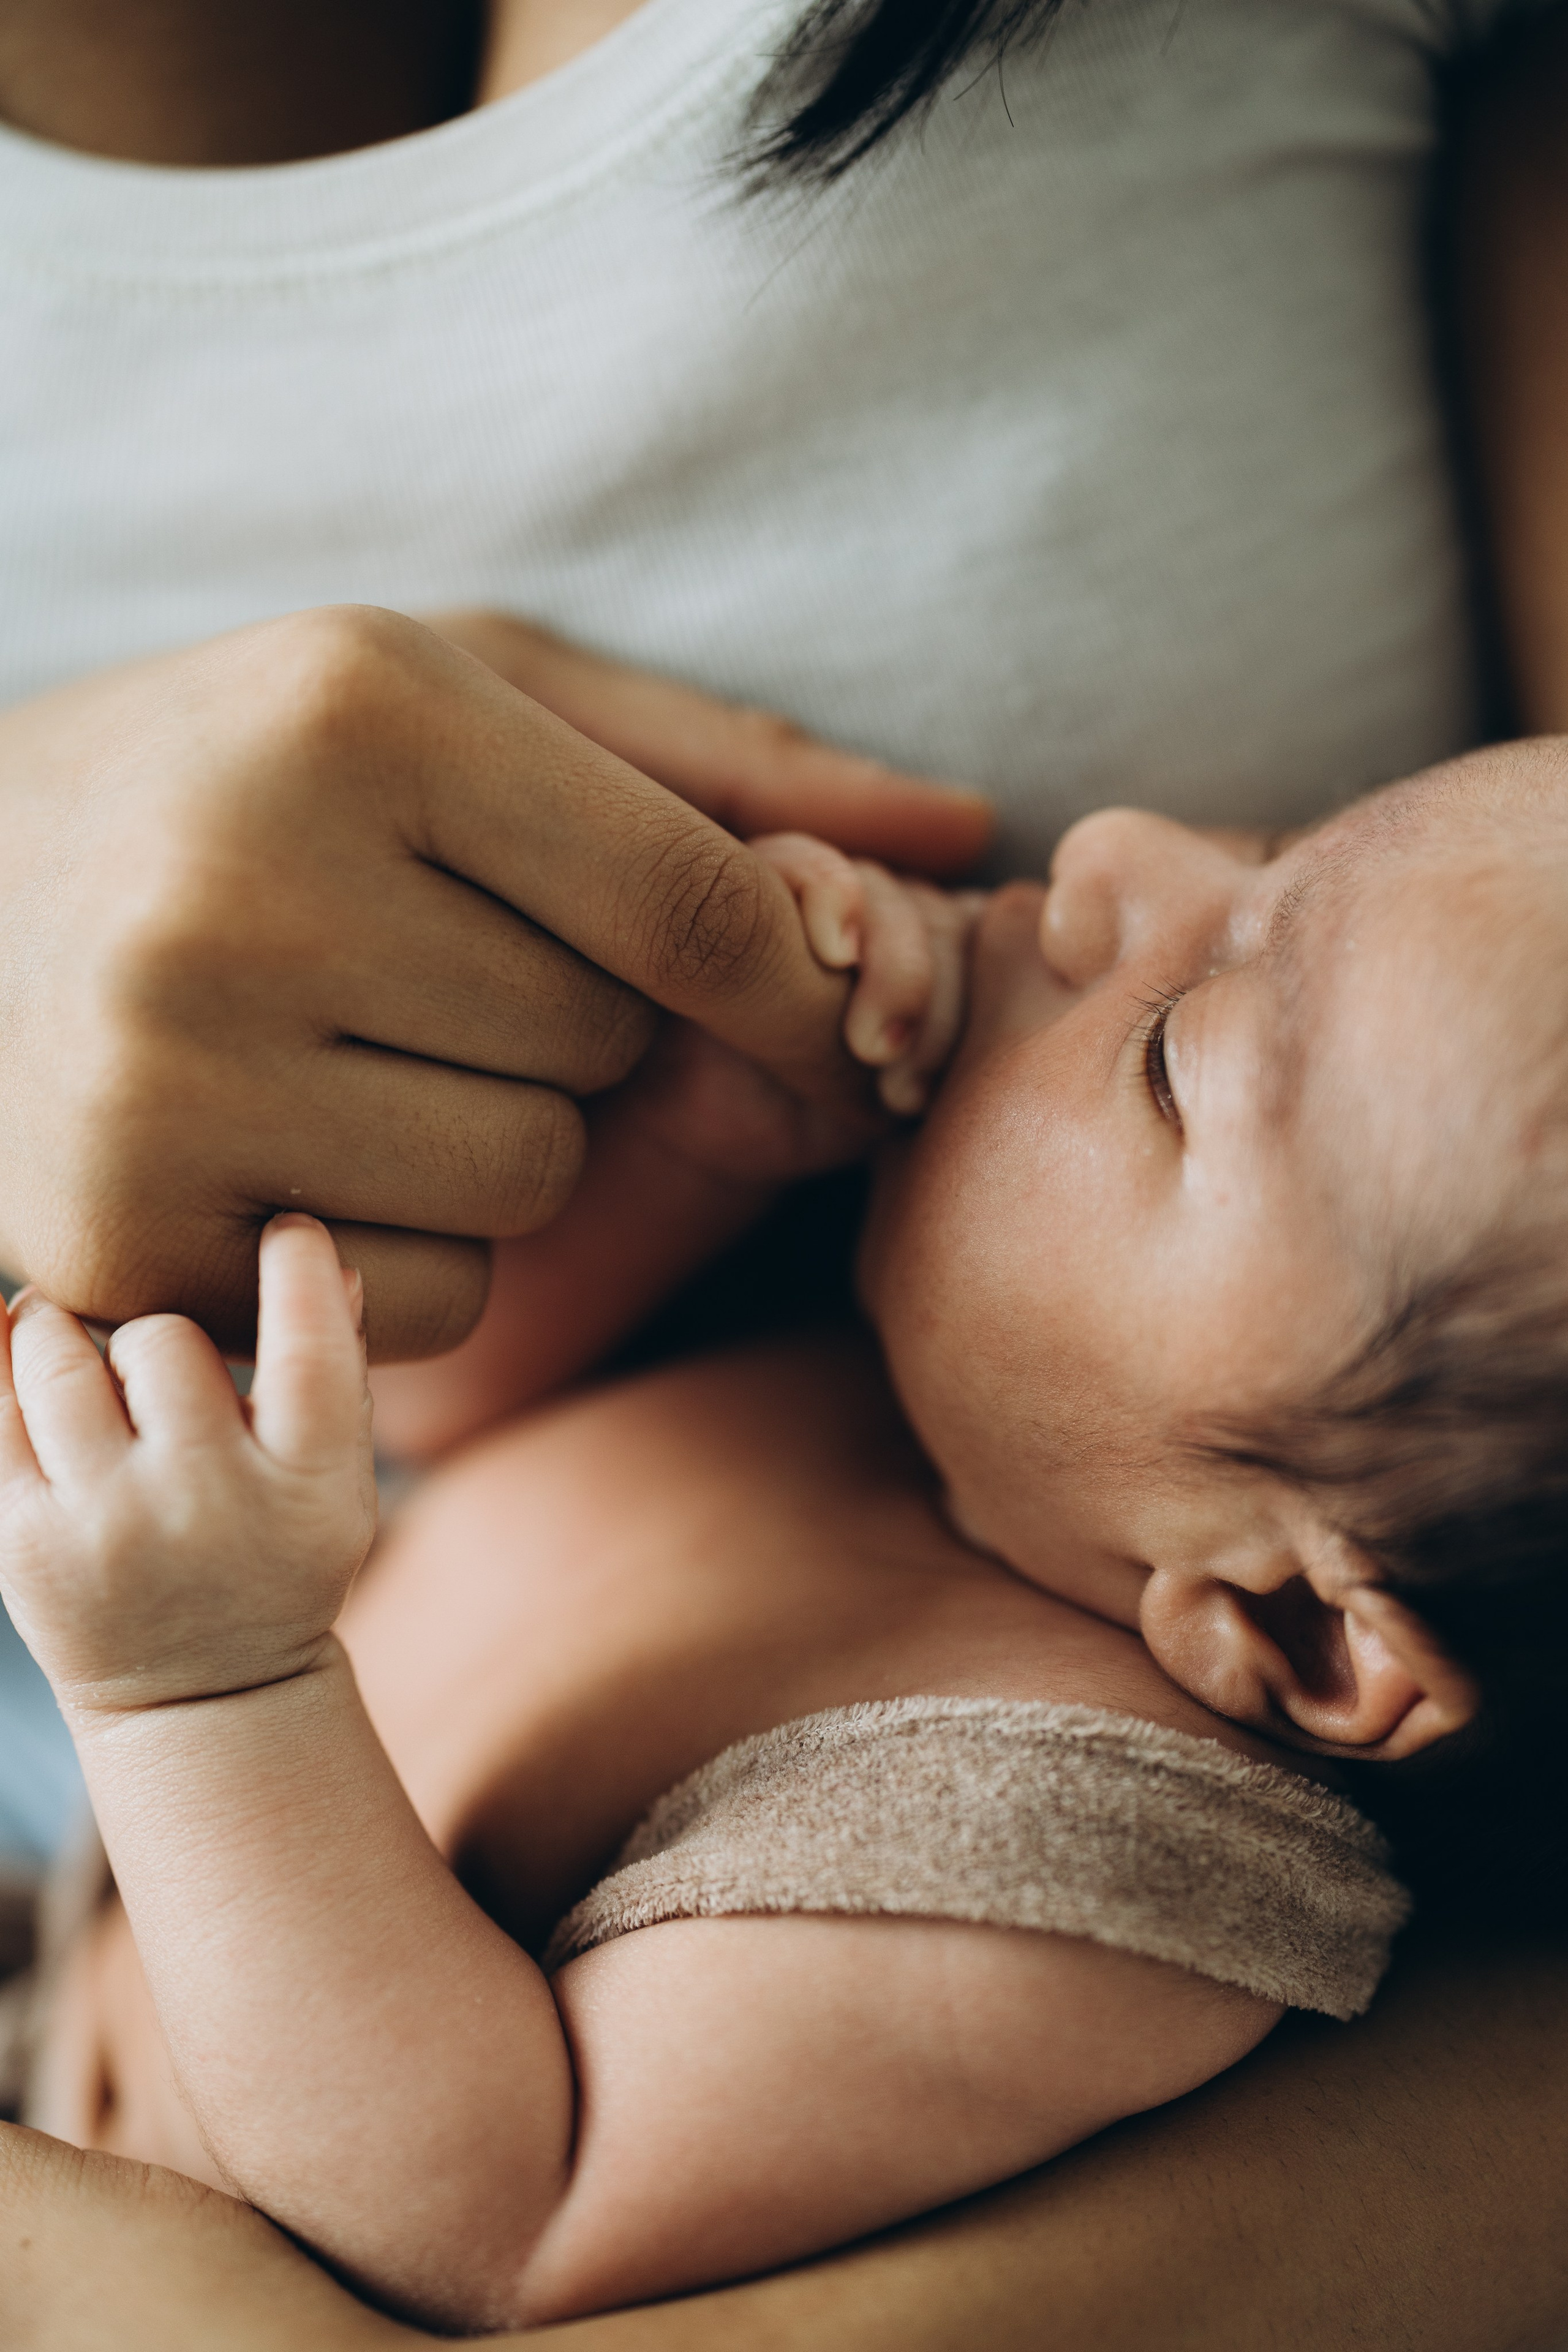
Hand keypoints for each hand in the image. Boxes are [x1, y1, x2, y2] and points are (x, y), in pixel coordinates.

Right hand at [0, 607, 991, 1358]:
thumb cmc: (249, 772)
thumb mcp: (463, 698)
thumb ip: (719, 765)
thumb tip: (963, 825)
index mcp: (359, 712)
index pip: (692, 906)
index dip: (785, 982)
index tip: (800, 1002)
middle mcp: (249, 888)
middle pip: (604, 1058)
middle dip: (568, 1030)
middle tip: (431, 970)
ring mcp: (169, 1074)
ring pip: (524, 1185)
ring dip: (493, 1140)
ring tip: (354, 1051)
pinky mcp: (126, 1230)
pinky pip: (421, 1300)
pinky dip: (406, 1249)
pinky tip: (293, 1149)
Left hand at [0, 1217, 371, 1713]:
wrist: (203, 1695)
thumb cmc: (278, 1561)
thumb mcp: (338, 1488)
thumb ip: (337, 1377)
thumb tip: (329, 1262)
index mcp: (309, 1485)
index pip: (310, 1344)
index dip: (300, 1269)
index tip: (288, 1231)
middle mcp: (208, 1503)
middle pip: (162, 1340)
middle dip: (154, 1335)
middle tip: (154, 1359)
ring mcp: (108, 1525)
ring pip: (59, 1359)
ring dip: (61, 1331)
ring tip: (73, 1343)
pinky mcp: (24, 1542)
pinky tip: (15, 1343)